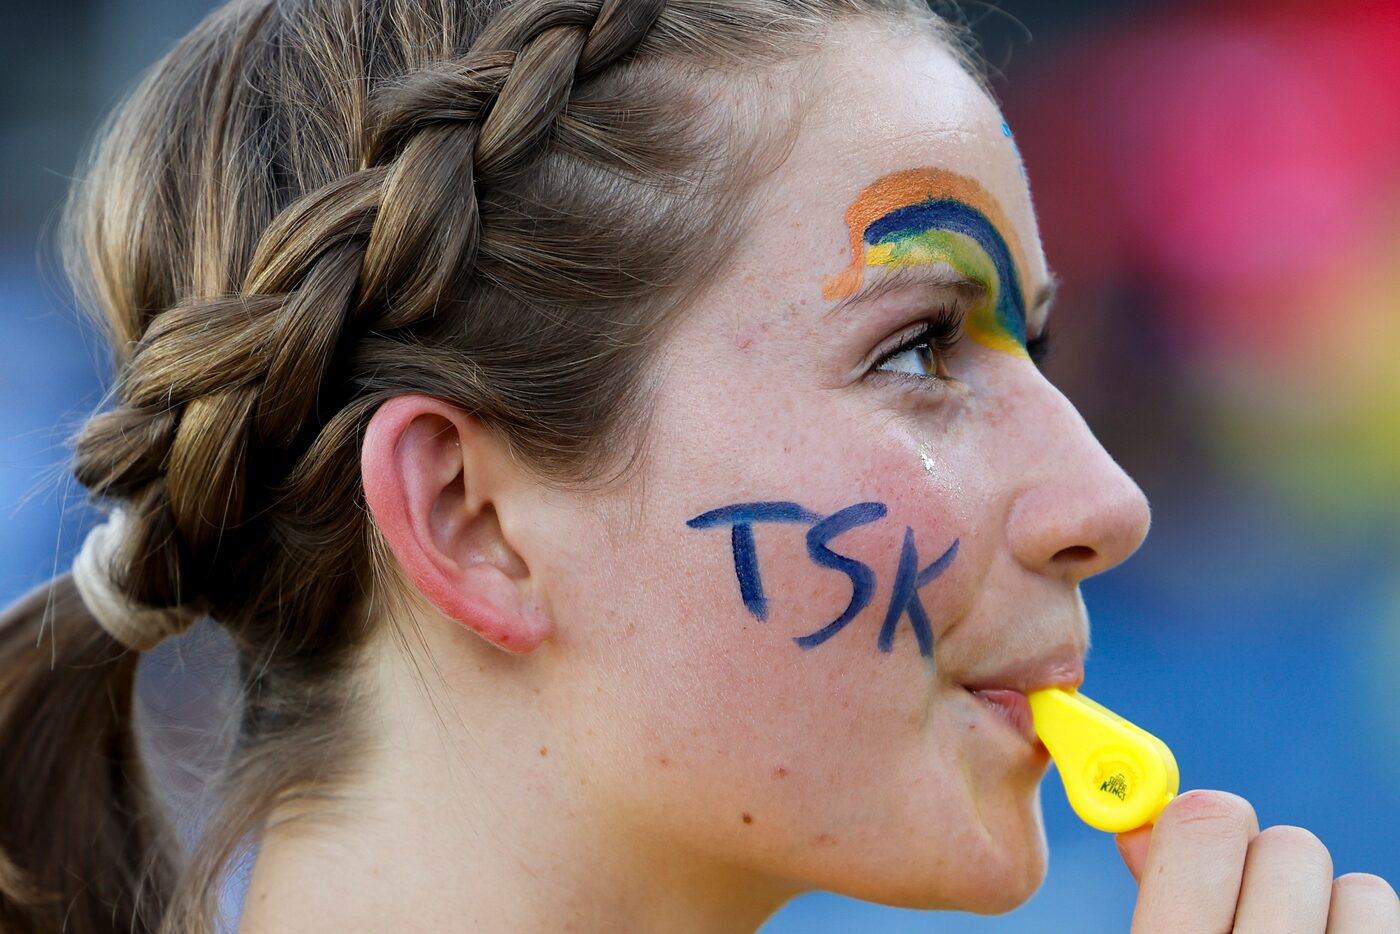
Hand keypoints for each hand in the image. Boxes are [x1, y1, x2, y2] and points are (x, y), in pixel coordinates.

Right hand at [1115, 789, 1398, 932]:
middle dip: (1267, 865)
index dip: (1199, 819)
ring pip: (1361, 891)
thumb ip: (1157, 897)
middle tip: (1251, 905)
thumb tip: (1139, 824)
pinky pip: (1390, 922)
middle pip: (1289, 848)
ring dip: (1332, 912)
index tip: (1196, 832)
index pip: (1204, 828)